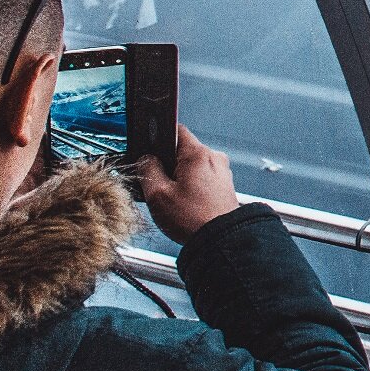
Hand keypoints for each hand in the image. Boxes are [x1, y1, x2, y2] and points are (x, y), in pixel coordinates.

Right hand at [139, 124, 239, 243]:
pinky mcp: (223, 185)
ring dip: (179, 177)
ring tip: (173, 198)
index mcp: (198, 154)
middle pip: (183, 151)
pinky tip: (185, 203)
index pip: (176, 130)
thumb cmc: (194, 219)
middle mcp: (213, 158)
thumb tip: (146, 160)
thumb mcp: (158, 195)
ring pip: (192, 166)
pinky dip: (192, 186)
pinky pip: (202, 177)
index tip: (150, 150)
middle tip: (158, 183)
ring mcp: (221, 171)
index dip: (159, 138)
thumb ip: (148, 170)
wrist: (220, 240)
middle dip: (167, 164)